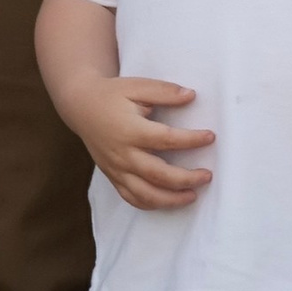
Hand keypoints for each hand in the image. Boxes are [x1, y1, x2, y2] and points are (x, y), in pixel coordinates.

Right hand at [68, 74, 214, 210]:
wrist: (81, 106)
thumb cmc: (112, 95)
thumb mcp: (137, 86)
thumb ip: (164, 91)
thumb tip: (191, 96)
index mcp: (130, 130)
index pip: (166, 139)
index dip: (191, 140)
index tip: (210, 137)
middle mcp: (123, 154)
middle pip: (158, 174)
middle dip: (186, 179)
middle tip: (207, 175)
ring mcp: (116, 169)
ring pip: (145, 194)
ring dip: (171, 199)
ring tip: (193, 196)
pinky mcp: (112, 176)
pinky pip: (131, 198)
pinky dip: (151, 204)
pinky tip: (168, 201)